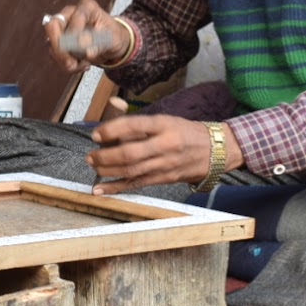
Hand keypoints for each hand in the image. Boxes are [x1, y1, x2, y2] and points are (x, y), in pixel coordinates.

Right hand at [43, 0, 132, 72]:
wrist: (111, 43)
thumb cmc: (114, 36)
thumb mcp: (113, 40)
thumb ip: (100, 44)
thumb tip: (86, 52)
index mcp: (87, 7)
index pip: (75, 18)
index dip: (76, 34)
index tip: (84, 50)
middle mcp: (70, 14)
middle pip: (52, 26)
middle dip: (60, 48)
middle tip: (72, 64)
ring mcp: (62, 27)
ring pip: (52, 44)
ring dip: (65, 60)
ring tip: (85, 65)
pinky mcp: (59, 41)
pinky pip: (56, 55)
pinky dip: (67, 65)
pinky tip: (82, 65)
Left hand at [86, 114, 242, 194]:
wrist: (216, 150)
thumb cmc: (185, 132)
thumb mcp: (166, 120)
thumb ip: (140, 123)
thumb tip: (111, 116)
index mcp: (165, 124)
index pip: (135, 125)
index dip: (113, 130)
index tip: (96, 134)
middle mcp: (166, 144)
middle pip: (131, 153)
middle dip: (106, 156)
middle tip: (89, 155)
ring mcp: (166, 164)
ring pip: (133, 170)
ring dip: (108, 171)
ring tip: (93, 166)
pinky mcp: (165, 178)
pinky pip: (137, 184)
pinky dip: (116, 187)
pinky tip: (100, 189)